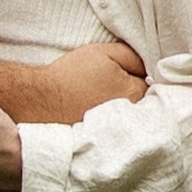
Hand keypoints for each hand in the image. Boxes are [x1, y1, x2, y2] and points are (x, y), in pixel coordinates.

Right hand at [15, 34, 144, 122]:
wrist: (44, 99)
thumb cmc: (73, 73)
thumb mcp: (104, 52)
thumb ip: (131, 56)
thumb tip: (146, 65)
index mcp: (134, 93)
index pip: (148, 82)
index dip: (137, 73)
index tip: (126, 71)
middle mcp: (129, 116)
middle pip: (141, 101)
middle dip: (134, 92)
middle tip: (113, 84)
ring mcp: (116, 130)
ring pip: (129, 115)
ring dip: (123, 107)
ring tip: (103, 97)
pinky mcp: (103, 139)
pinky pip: (116, 127)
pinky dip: (111, 120)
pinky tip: (97, 112)